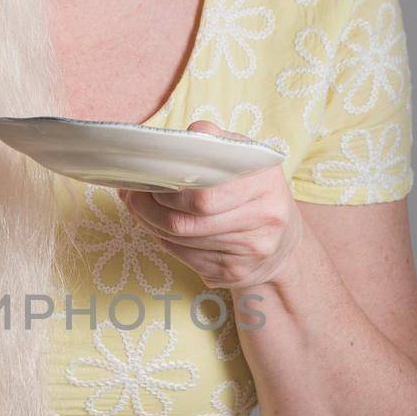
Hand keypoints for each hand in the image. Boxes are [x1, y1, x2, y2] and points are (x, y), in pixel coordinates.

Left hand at [118, 120, 303, 289]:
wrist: (283, 242)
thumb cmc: (252, 190)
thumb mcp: (243, 156)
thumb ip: (211, 141)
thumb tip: (172, 142)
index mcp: (265, 180)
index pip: (203, 196)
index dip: (167, 192)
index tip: (148, 181)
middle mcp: (265, 218)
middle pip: (187, 223)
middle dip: (150, 210)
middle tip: (133, 197)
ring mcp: (252, 250)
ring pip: (181, 242)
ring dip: (152, 226)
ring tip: (141, 210)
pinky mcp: (236, 274)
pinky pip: (187, 259)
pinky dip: (166, 243)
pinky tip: (161, 230)